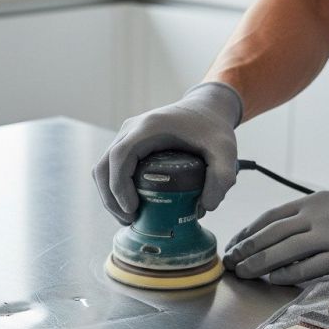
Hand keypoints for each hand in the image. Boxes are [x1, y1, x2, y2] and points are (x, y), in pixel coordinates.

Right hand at [92, 82, 241, 224]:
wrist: (206, 108)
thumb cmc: (213, 127)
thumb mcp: (225, 150)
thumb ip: (222, 177)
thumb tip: (204, 207)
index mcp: (148, 128)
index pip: (120, 157)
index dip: (119, 185)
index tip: (132, 209)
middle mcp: (131, 130)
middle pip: (103, 166)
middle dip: (111, 198)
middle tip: (130, 220)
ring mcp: (126, 137)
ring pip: (102, 169)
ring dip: (110, 195)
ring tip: (129, 217)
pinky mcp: (128, 145)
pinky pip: (111, 168)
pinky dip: (115, 188)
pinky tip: (130, 205)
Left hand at [223, 190, 328, 284]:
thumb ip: (305, 216)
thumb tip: (273, 232)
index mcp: (313, 201)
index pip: (270, 217)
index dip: (247, 233)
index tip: (233, 246)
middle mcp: (319, 215)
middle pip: (271, 234)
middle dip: (246, 249)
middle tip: (231, 263)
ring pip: (285, 251)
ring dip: (260, 264)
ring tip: (244, 273)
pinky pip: (309, 268)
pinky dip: (288, 275)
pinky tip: (273, 280)